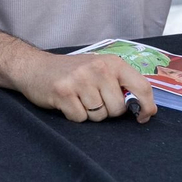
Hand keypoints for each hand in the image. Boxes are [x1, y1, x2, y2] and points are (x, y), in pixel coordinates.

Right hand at [12, 50, 156, 122]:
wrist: (34, 67)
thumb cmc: (71, 72)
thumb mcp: (99, 69)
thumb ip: (120, 85)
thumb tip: (144, 110)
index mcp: (112, 62)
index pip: (142, 86)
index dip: (147, 106)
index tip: (143, 116)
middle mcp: (97, 68)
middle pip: (118, 108)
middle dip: (107, 111)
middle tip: (92, 99)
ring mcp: (80, 79)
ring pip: (99, 116)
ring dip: (89, 114)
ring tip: (78, 99)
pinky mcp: (63, 92)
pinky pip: (80, 118)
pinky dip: (73, 116)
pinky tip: (66, 103)